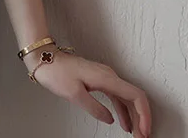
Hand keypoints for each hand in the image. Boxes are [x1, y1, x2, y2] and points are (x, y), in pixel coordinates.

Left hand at [24, 47, 151, 136]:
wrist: (43, 57)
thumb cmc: (55, 71)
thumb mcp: (74, 93)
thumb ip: (95, 108)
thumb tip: (111, 119)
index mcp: (106, 78)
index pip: (136, 96)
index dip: (144, 115)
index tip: (144, 131)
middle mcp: (108, 75)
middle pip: (134, 98)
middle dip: (141, 119)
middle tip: (141, 137)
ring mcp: (104, 76)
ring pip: (126, 98)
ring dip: (133, 116)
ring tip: (135, 133)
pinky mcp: (98, 79)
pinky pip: (116, 96)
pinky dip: (123, 110)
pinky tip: (123, 122)